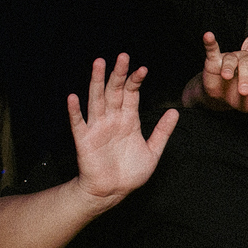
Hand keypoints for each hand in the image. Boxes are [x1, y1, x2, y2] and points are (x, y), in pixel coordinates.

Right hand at [69, 54, 177, 203]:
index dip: (136, 81)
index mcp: (128, 120)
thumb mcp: (153, 151)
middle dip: (118, 74)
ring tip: (98, 63)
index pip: (132, 94)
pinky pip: (78, 123)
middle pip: (114, 91)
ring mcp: (97, 128)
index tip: (143, 68)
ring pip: (96, 100)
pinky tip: (72, 97)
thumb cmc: (131, 172)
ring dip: (96, 82)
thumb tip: (175, 111)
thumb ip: (162, 131)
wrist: (112, 192)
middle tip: (123, 56)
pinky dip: (75, 111)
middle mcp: (112, 119)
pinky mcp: (85, 140)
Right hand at [201, 21, 247, 112]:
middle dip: (245, 78)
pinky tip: (208, 36)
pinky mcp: (214, 62)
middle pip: (247, 63)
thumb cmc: (244, 98)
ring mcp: (230, 59)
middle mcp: (246, 59)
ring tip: (226, 78)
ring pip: (231, 60)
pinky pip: (212, 50)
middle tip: (244, 92)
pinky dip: (210, 43)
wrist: (222, 99)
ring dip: (228, 70)